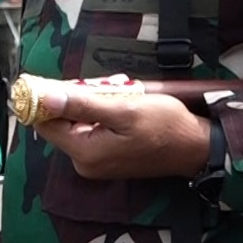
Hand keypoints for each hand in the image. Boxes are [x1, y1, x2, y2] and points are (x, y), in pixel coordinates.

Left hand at [34, 88, 210, 179]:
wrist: (196, 147)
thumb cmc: (166, 127)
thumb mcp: (124, 109)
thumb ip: (82, 104)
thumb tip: (46, 98)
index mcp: (84, 152)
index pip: (46, 122)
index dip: (50, 99)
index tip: (64, 80)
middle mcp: (84, 162)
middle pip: (61, 121)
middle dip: (77, 98)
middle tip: (105, 86)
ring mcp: (94, 162)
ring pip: (76, 122)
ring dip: (92, 103)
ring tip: (119, 93)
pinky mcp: (105, 158)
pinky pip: (90, 129)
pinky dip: (100, 113)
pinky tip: (121, 104)